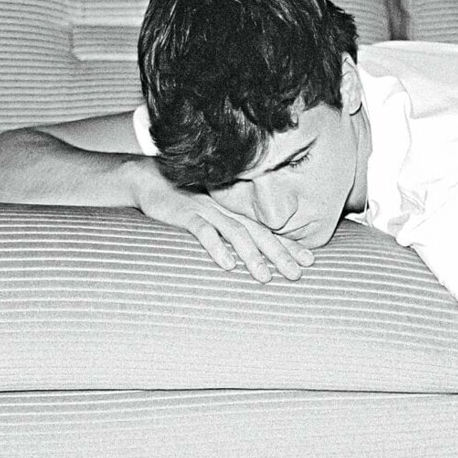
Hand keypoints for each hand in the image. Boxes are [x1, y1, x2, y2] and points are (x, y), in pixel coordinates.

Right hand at [132, 162, 312, 283]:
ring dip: (252, 257)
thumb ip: (230, 228)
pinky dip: (216, 247)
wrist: (149, 179)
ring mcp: (207, 210)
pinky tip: (227, 265)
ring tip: (265, 278)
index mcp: (236, 210)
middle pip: (260, 233)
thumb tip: (248, 254)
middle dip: (280, 255)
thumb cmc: (182, 201)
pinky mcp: (185, 213)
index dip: (290, 245)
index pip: (269, 229)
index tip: (309, 262)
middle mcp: (227, 209)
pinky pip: (203, 231)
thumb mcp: (211, 213)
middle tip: (297, 275)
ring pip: (236, 233)